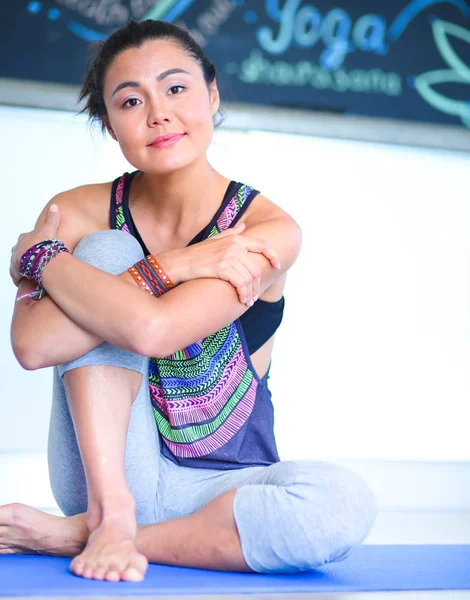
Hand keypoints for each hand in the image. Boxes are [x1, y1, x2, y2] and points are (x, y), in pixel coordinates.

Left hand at [10, 203, 60, 285]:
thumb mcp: (50, 228)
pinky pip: (17, 275)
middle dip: (25, 255)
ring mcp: (16, 260)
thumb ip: (52, 218)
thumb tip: (55, 206)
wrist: (41, 258)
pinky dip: (21, 277)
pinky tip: (27, 279)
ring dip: (23, 267)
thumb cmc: (45, 244)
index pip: (25, 239)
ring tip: (31, 271)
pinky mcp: (16, 271)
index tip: (37, 247)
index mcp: (24, 238)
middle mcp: (17, 249)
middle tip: (34, 260)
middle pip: (19, 252)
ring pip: (17, 264)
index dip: (31, 243)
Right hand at [160, 222, 280, 306]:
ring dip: (250, 293)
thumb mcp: (214, 240)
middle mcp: (234, 245)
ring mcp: (229, 255)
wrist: (178, 263)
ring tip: (247, 302)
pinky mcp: (222, 267)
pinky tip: (241, 300)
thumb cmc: (195, 254)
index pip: (262, 245)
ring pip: (250, 278)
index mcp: (235, 238)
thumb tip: (244, 226)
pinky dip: (243, 294)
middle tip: (253, 297)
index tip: (277, 266)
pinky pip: (241, 283)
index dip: (273, 255)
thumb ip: (230, 233)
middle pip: (256, 268)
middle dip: (257, 285)